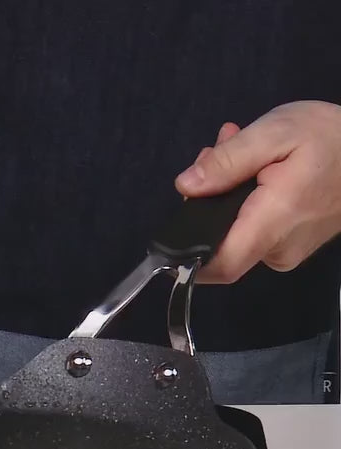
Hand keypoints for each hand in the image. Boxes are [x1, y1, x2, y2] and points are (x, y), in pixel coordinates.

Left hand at [175, 101, 340, 282]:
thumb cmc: (332, 137)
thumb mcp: (276, 132)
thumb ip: (228, 161)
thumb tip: (186, 185)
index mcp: (273, 223)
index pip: (221, 266)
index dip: (189, 260)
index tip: (173, 235)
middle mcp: (278, 249)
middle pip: (220, 244)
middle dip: (206, 201)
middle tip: (213, 153)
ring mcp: (286, 252)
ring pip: (234, 235)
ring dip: (224, 195)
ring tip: (234, 149)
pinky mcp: (290, 245)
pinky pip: (253, 232)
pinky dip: (243, 203)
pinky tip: (252, 168)